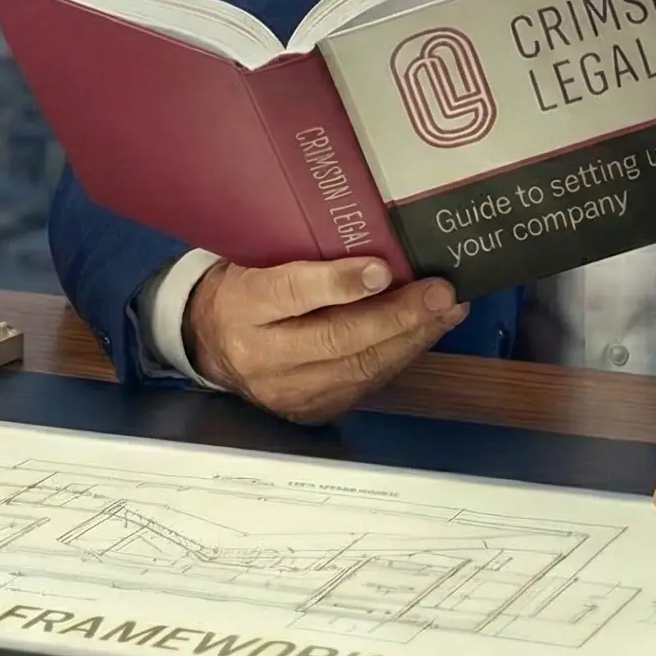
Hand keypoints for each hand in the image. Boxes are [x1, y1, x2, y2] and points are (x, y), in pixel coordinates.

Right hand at [184, 256, 468, 424]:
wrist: (209, 343)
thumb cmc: (243, 288)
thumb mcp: (256, 261)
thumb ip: (303, 257)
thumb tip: (376, 245)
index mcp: (242, 306)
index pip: (290, 293)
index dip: (338, 283)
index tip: (382, 270)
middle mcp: (261, 356)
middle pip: (336, 339)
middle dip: (396, 315)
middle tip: (439, 292)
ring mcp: (287, 391)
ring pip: (359, 367)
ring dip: (411, 338)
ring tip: (446, 309)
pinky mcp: (310, 411)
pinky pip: (365, 384)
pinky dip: (400, 356)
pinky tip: (424, 333)